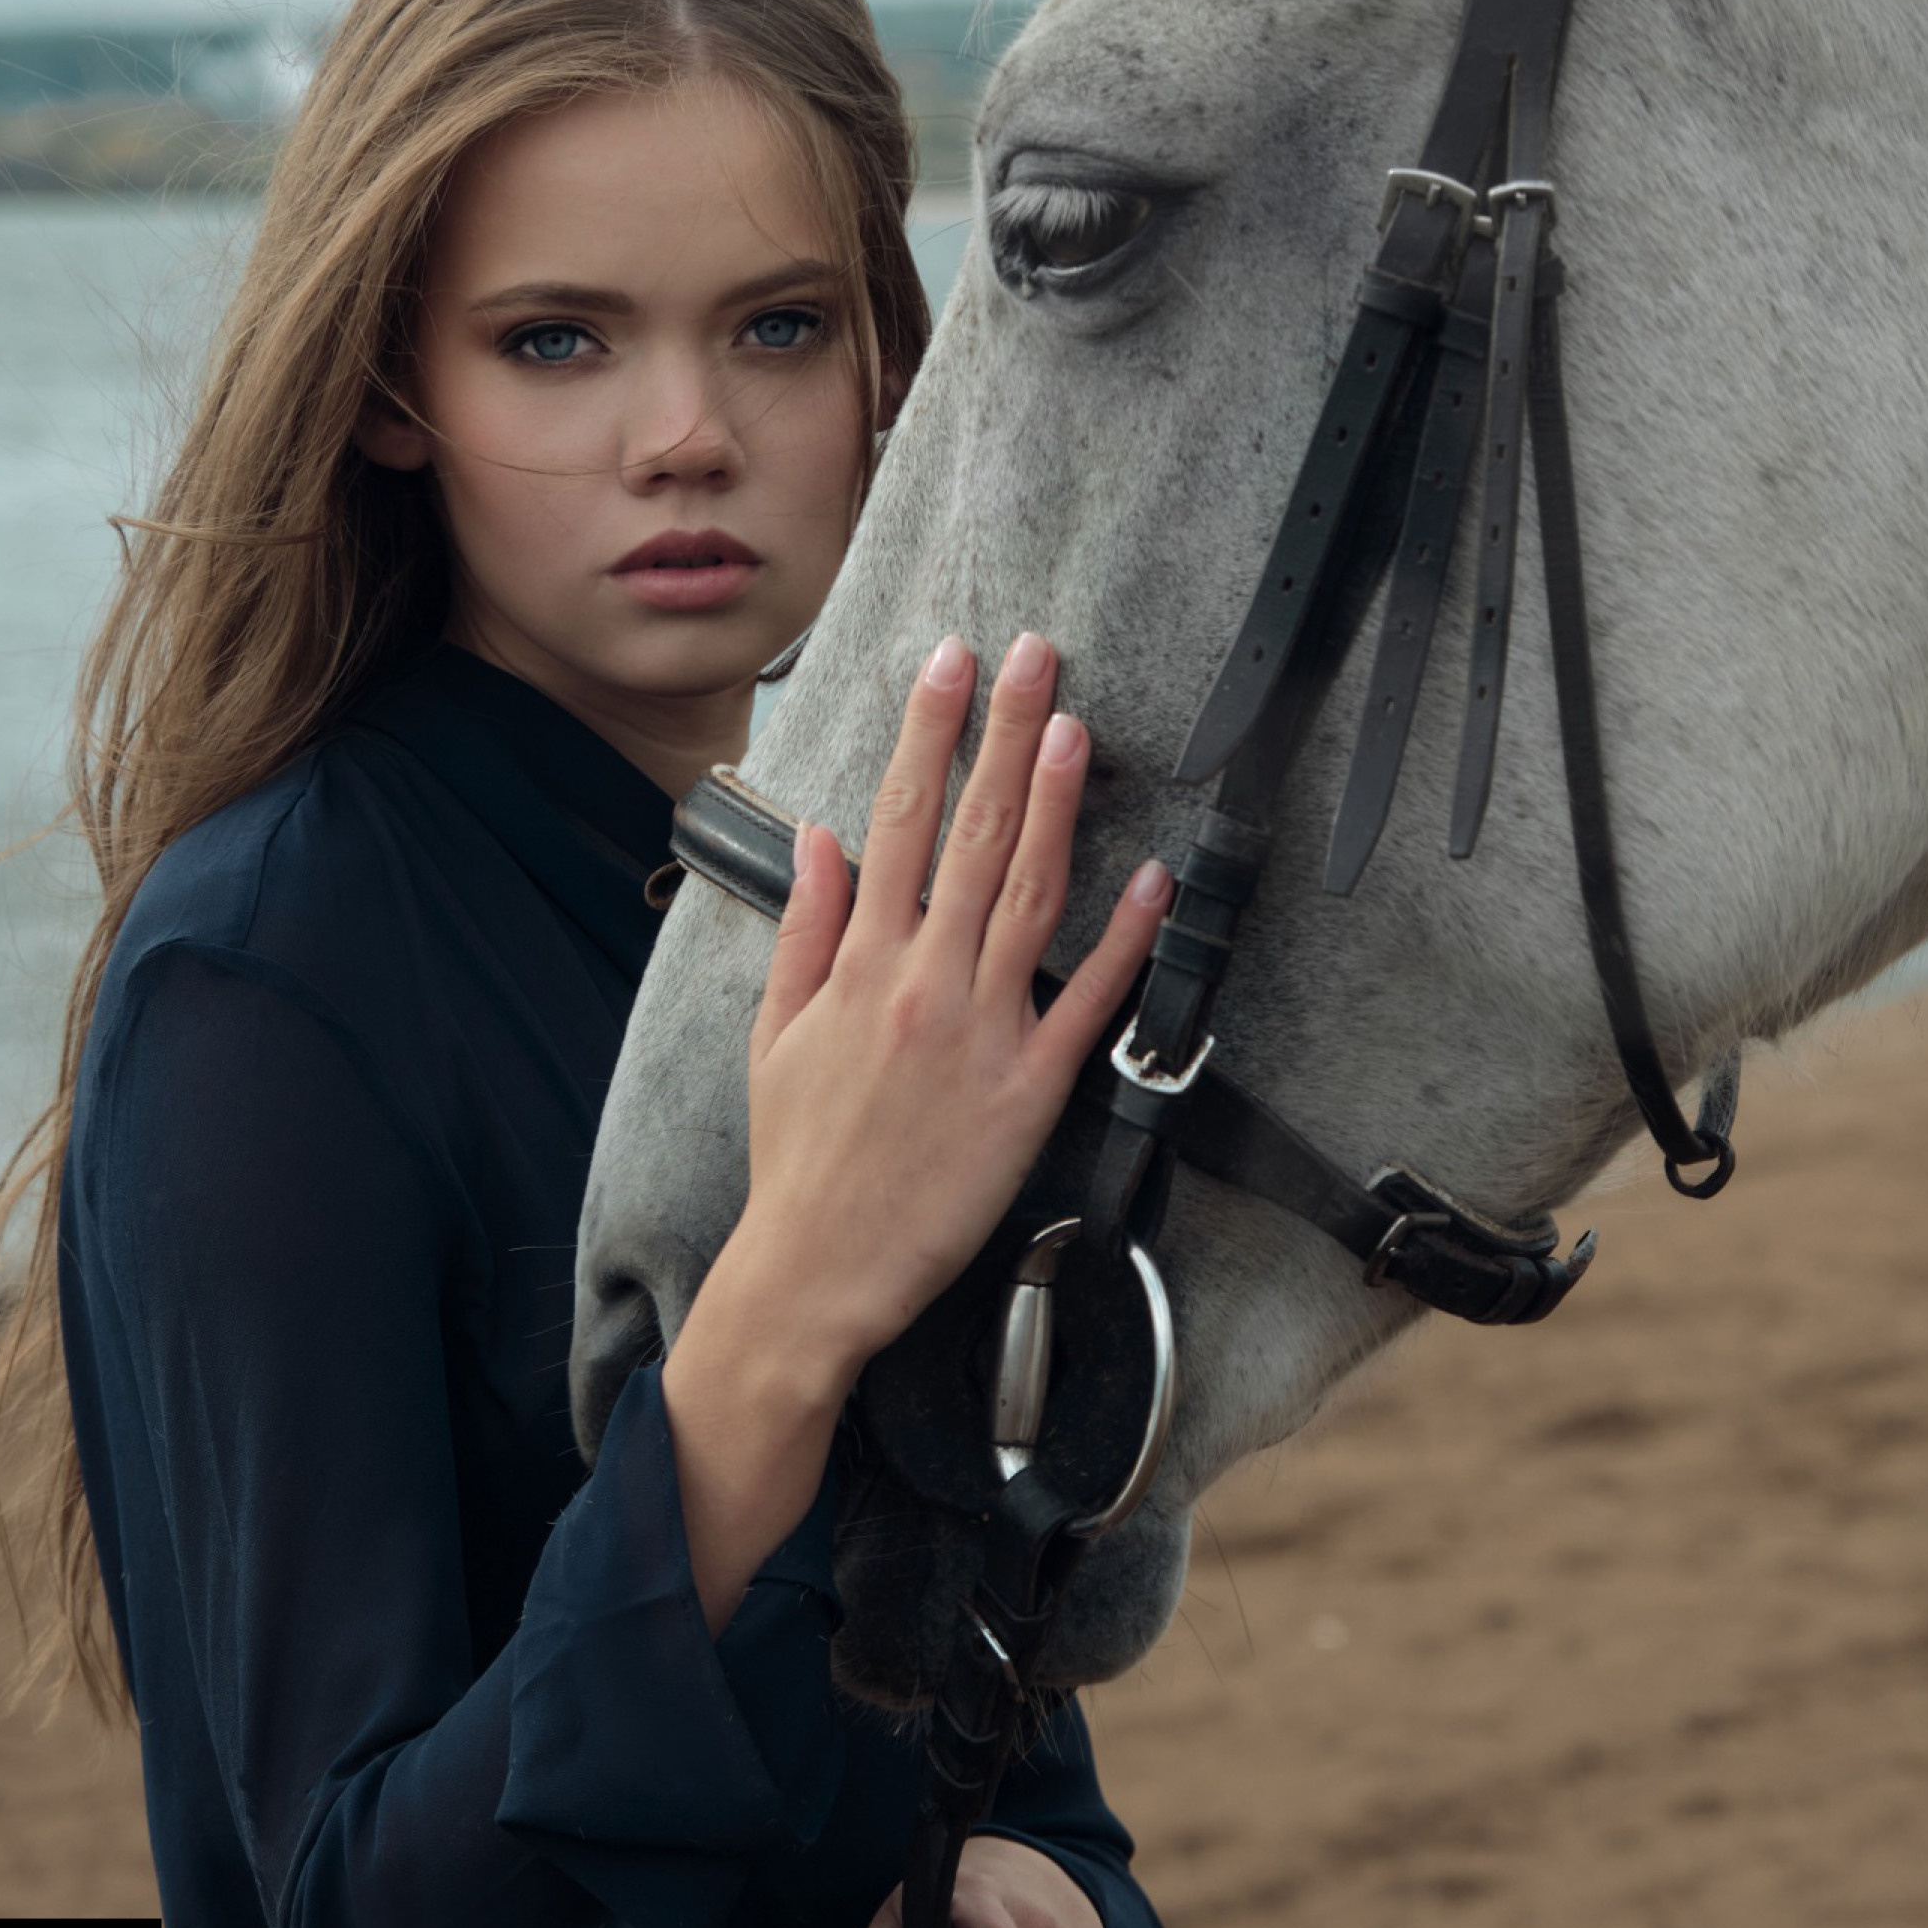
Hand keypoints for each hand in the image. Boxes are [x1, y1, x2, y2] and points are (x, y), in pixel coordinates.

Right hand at [728, 627, 1167, 1383]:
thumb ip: (804, 929)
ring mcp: (981, 1033)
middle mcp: (922, 983)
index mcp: (860, 964)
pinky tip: (1151, 877)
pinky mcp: (1030, 1091)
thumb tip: (821, 840)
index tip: (950, 663)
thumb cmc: (800, 1156)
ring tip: (1079, 729)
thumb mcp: (775, 1032)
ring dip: (1057, 805)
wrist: (818, 1270)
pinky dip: (1121, 937)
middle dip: (1004, 735)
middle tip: (1034, 657)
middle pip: (972, 834)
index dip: (927, 732)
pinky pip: (1087, 1003)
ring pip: (1028, 897)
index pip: (897, 819)